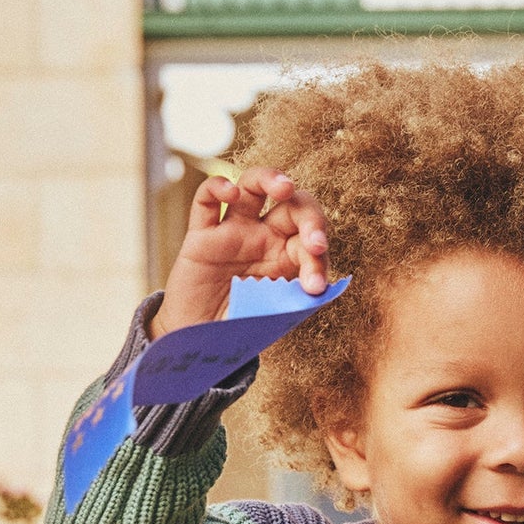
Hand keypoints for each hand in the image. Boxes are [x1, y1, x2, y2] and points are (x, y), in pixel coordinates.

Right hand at [151, 166, 330, 337]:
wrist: (202, 345)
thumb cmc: (242, 330)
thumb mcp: (277, 319)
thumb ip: (298, 301)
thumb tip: (322, 288)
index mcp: (287, 258)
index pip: (310, 242)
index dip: (318, 261)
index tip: (315, 287)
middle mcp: (263, 239)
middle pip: (292, 205)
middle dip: (310, 217)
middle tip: (315, 243)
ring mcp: (232, 233)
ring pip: (252, 187)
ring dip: (270, 179)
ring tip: (285, 187)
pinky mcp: (201, 236)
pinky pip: (206, 200)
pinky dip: (216, 187)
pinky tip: (231, 193)